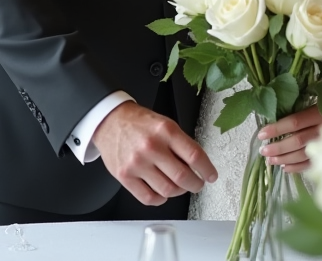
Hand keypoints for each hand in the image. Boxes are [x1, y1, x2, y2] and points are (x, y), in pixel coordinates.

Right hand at [92, 101, 217, 205]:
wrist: (110, 121)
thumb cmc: (140, 123)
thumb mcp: (165, 124)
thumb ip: (181, 143)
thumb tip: (198, 165)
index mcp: (166, 131)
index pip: (194, 156)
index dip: (207, 170)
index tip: (211, 176)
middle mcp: (152, 147)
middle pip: (182, 176)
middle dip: (196, 184)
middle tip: (198, 184)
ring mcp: (137, 163)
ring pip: (168, 190)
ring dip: (179, 192)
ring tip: (180, 187)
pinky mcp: (124, 176)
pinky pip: (149, 198)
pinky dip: (160, 199)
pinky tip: (162, 192)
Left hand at [255, 105, 321, 172]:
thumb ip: (307, 108)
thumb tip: (281, 116)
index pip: (295, 122)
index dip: (277, 128)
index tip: (261, 133)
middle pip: (297, 141)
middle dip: (278, 147)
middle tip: (263, 150)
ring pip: (303, 154)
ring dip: (285, 159)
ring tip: (270, 160)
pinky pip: (313, 164)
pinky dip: (298, 167)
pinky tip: (286, 168)